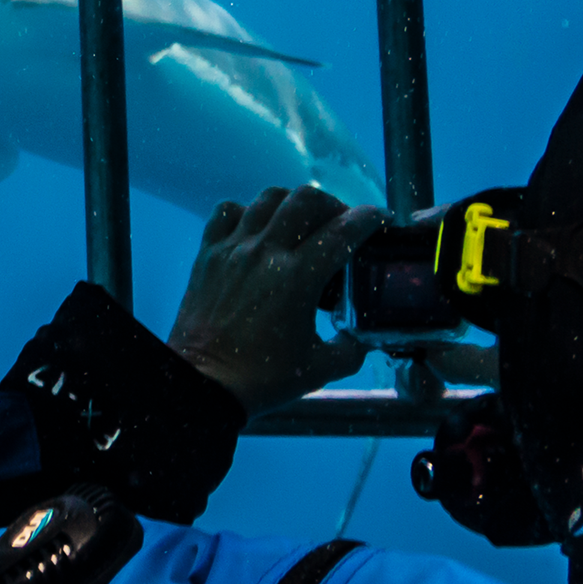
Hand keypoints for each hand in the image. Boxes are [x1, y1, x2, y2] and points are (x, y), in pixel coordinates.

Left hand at [167, 186, 384, 417]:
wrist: (203, 385)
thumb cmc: (261, 379)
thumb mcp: (322, 368)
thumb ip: (353, 347)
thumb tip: (363, 335)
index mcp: (297, 279)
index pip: (343, 231)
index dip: (370, 219)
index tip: (380, 220)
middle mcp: (264, 254)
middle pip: (306, 199)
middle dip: (334, 205)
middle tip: (341, 224)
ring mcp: (232, 250)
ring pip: (268, 198)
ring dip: (293, 204)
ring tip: (302, 224)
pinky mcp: (207, 254)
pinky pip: (227, 211)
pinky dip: (247, 211)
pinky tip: (257, 229)